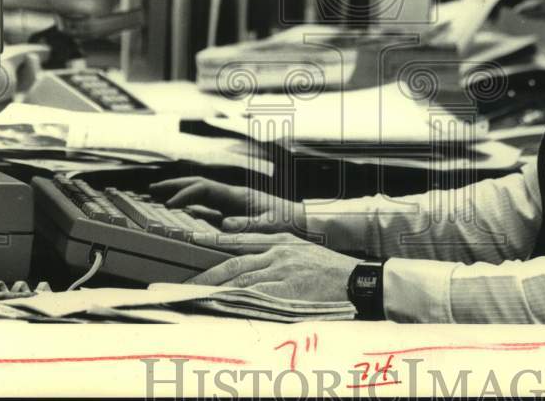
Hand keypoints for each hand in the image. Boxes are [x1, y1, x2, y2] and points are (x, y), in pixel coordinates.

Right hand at [149, 176, 305, 233]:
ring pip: (200, 196)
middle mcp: (232, 197)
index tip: (169, 204)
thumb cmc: (288, 222)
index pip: (205, 189)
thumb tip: (224, 224)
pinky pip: (208, 209)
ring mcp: (232, 205)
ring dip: (181, 195)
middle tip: (152, 189)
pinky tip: (181, 213)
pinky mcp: (234, 214)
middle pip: (198, 186)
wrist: (302, 222)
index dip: (185, 194)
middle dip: (175, 186)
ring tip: (159, 198)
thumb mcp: (271, 224)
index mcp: (237, 196)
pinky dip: (192, 208)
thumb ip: (249, 224)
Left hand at [188, 237, 361, 302]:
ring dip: (216, 290)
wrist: (358, 281)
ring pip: (241, 280)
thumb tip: (250, 268)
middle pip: (234, 263)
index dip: (214, 240)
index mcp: (281, 240)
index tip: (192, 239)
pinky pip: (256, 296)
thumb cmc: (331, 271)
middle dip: (207, 274)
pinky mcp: (289, 290)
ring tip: (197, 297)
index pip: (241, 240)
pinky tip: (222, 305)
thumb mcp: (302, 252)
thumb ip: (276, 255)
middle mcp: (278, 253)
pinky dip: (237, 301)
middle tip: (186, 284)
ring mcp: (283, 271)